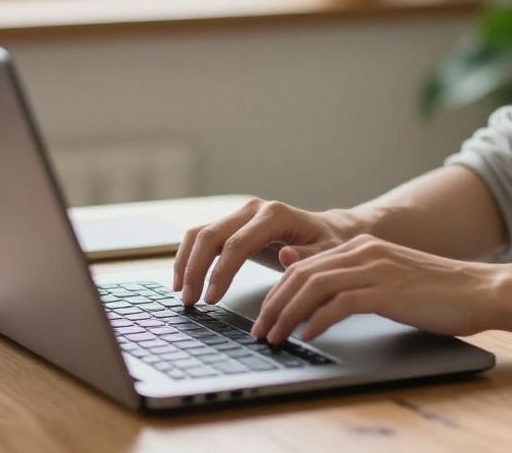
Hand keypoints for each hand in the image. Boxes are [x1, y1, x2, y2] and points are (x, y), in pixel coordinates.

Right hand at [173, 197, 360, 305]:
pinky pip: (202, 236)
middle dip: (195, 269)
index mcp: (275, 215)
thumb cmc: (329, 245)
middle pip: (211, 235)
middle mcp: (253, 209)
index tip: (212, 299)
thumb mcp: (326, 254)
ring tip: (182, 294)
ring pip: (200, 233)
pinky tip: (184, 280)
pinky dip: (188, 257)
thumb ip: (306, 257)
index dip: (221, 272)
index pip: (237, 243)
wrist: (329, 231)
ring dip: (186, 263)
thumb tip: (285, 257)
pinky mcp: (233, 223)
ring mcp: (240, 214)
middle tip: (190, 302)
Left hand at [249, 234, 511, 343]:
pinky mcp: (387, 291)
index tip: (266, 316)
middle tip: (260, 331)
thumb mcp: (389, 279)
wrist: (480, 289)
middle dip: (273, 304)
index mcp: (364, 246)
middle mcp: (365, 251)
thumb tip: (310, 282)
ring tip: (275, 337)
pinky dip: (318, 321)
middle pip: (301, 273)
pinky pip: (340, 304)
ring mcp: (376, 269)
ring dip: (287, 314)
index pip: (305, 265)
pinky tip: (309, 336)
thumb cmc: (438, 291)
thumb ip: (352, 280)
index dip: (279, 291)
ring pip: (313, 286)